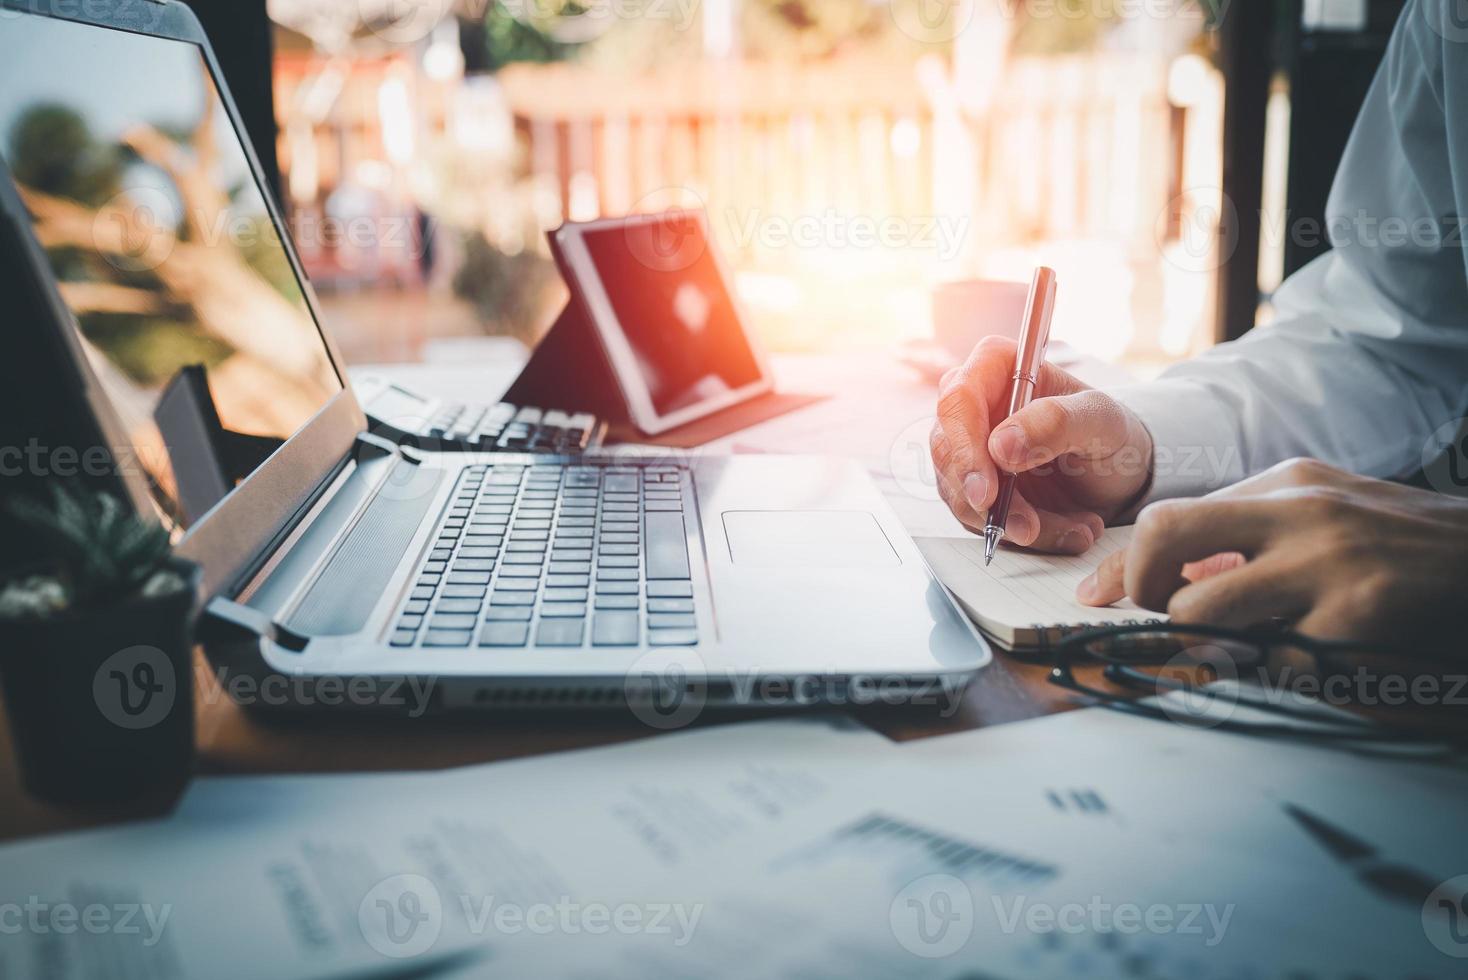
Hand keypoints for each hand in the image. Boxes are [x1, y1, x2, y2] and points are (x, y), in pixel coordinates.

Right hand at [929, 337, 1154, 552]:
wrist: (1118, 473)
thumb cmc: (1111, 432)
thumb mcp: (1100, 421)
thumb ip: (1055, 422)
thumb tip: (1000, 446)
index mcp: (997, 367)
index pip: (958, 399)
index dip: (964, 446)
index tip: (988, 491)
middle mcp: (974, 405)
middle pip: (947, 449)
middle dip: (984, 497)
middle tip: (1025, 528)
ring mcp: (969, 449)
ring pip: (959, 492)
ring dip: (1010, 522)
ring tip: (1072, 529)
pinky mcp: (974, 487)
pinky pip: (978, 519)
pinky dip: (1019, 533)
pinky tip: (1065, 531)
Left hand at [1078, 458, 1467, 645]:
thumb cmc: (1402, 547)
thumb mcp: (1323, 517)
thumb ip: (1249, 538)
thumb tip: (1161, 580)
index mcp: (1286, 484)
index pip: (1170, 517)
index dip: (1124, 566)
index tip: (1098, 598)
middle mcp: (1299, 512)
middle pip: (1164, 537)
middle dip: (1143, 591)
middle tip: (1164, 621)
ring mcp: (1328, 561)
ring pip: (1205, 612)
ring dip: (1206, 645)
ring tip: (1249, 649)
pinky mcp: (1358, 616)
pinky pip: (1278, 665)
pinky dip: (1283, 677)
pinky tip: (1320, 662)